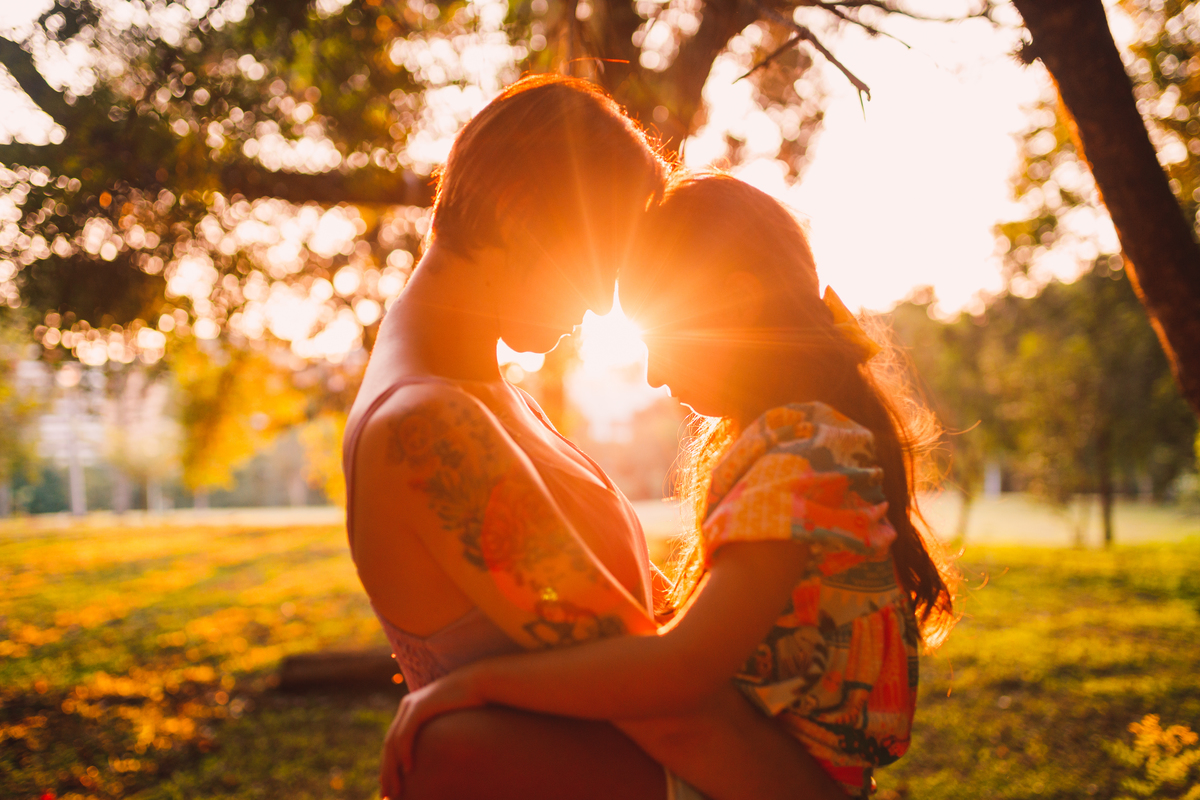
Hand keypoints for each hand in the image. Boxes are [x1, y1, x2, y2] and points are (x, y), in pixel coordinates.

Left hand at [380, 670, 484, 796]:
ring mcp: (411, 705)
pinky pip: (406, 734)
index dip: (389, 765)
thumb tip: (439, 751)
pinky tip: (408, 769)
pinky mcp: (420, 706)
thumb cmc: (471, 702)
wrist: (480, 681)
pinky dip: (404, 753)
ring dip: (392, 768)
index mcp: (411, 709)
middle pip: (389, 744)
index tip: (390, 785)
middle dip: (386, 771)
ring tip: (396, 789)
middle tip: (387, 795)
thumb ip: (438, 731)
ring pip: (393, 742)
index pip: (393, 741)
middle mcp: (406, 706)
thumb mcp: (449, 720)